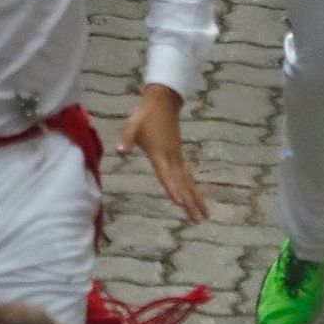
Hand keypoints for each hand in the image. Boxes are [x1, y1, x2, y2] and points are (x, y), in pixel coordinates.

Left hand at [117, 85, 206, 223]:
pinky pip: (187, 177)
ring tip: (204, 217)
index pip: (166, 174)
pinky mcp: (179, 156)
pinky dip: (193, 190)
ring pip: (188, 182)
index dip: (172, 189)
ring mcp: (177, 158)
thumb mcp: (132, 125)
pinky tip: (196, 199)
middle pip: (182, 184)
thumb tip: (120, 151)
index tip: (179, 203)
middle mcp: (171, 158)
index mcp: (159, 153)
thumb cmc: (145, 115)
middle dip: (190, 202)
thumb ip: (127, 139)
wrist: (162, 103)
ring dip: (196, 199)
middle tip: (198, 221)